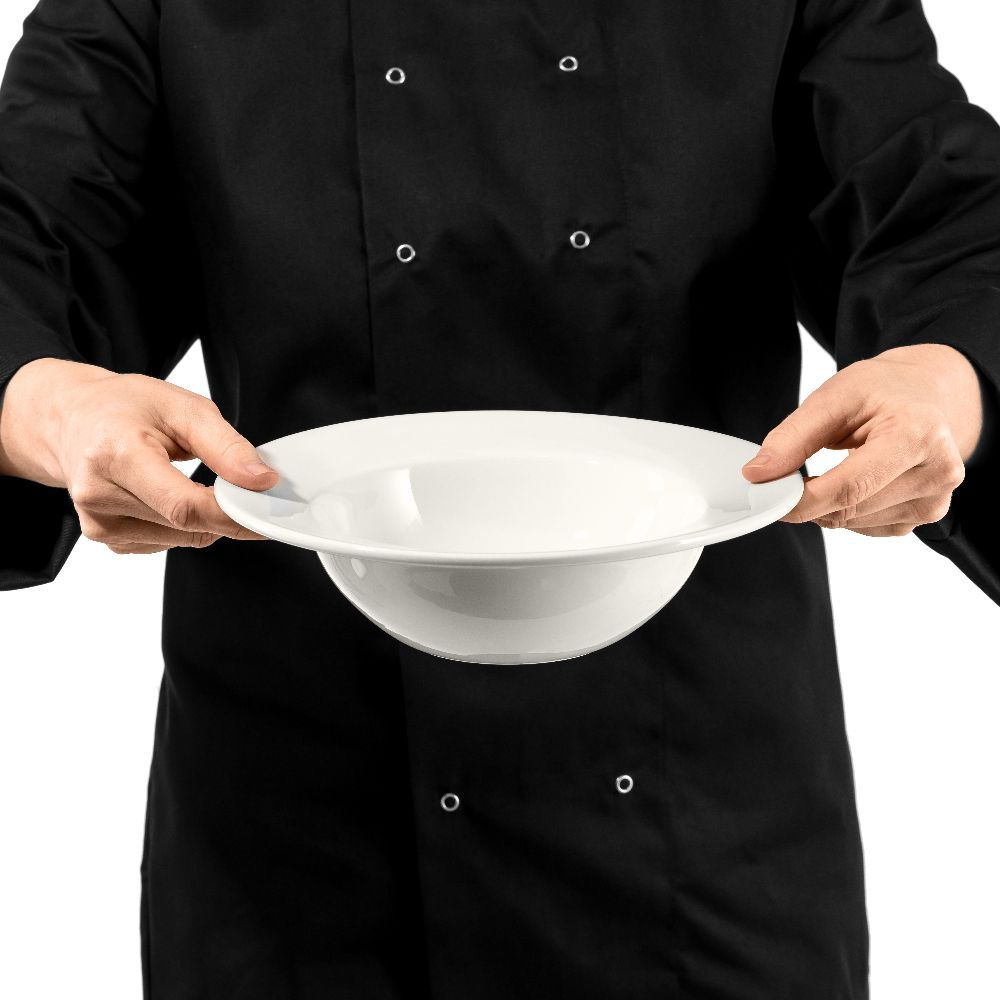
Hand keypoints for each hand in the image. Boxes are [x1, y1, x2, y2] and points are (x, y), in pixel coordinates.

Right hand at [0, 358, 278, 553]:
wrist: (71, 418)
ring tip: (191, 478)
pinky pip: (167, 542)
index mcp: (116, 455)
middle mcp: (99, 495)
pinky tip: (169, 494)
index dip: (233, 514)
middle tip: (245, 489)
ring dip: (206, 518)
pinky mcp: (106, 538)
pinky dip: (183, 524)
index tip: (266, 509)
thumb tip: (262, 481)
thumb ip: (226, 447)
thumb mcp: (183, 407)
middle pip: (187, 526)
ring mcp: (99, 522)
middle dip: (228, 513)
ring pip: (182, 539)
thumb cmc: (124, 407)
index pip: (184, 506)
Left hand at [741, 344, 983, 536]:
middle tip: (786, 479)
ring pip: (854, 522)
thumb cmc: (882, 389)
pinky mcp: (926, 515)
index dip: (802, 500)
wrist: (925, 392)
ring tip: (828, 470)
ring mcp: (935, 498)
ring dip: (825, 506)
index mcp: (918, 434)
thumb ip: (793, 438)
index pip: (851, 487)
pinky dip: (845, 510)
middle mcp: (937, 471)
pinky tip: (851, 481)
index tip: (768, 497)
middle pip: (851, 509)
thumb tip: (758, 474)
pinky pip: (866, 526)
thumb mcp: (833, 396)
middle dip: (808, 501)